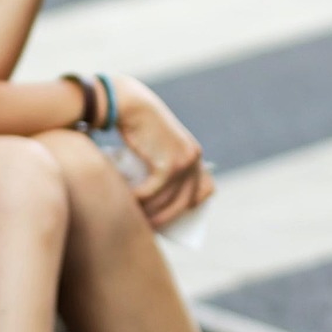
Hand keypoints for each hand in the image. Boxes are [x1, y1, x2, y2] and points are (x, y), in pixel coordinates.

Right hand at [109, 74, 212, 227]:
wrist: (129, 103)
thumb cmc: (134, 125)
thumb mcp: (153, 147)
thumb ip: (158, 164)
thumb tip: (150, 192)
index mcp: (194, 155)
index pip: (204, 190)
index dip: (188, 207)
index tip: (169, 216)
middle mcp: (195, 159)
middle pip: (185, 202)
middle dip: (166, 218)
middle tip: (147, 227)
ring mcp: (185, 162)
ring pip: (168, 201)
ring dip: (149, 213)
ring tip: (131, 217)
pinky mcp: (169, 164)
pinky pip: (154, 192)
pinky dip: (139, 200)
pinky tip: (126, 201)